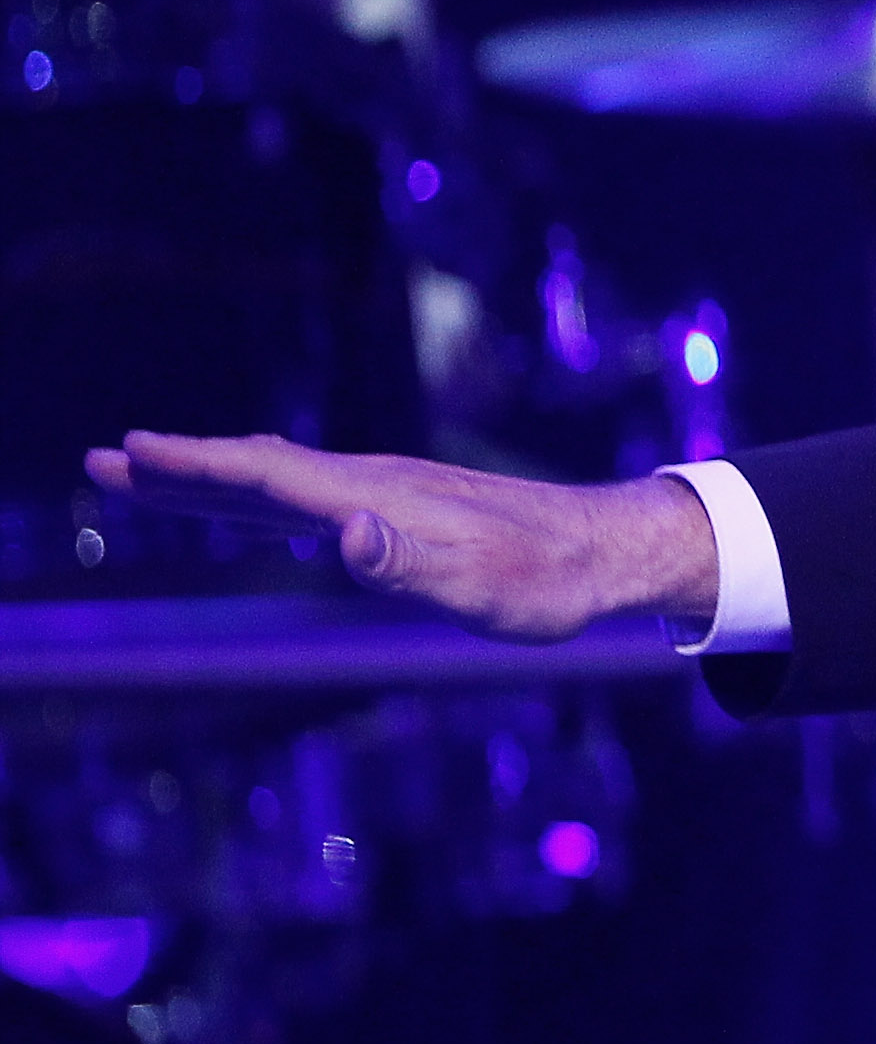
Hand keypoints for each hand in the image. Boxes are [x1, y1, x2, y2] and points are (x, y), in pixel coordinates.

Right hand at [88, 432, 717, 642]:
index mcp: (378, 502)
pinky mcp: (400, 506)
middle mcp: (373, 484)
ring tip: (145, 474)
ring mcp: (385, 491)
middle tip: (104, 462)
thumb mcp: (480, 590)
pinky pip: (309, 494)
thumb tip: (344, 537)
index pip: (270, 479)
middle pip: (258, 469)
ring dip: (210, 477)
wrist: (604, 549)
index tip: (132, 454)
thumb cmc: (545, 583)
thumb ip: (407, 567)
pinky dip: (256, 492)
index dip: (199, 469)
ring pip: (278, 478)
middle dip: (181, 468)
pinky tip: (241, 501)